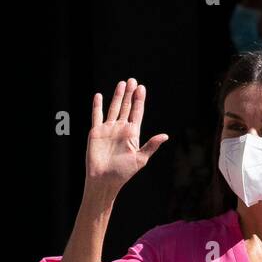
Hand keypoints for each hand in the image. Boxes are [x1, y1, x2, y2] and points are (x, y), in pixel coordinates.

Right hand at [86, 77, 168, 195]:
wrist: (103, 180)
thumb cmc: (123, 173)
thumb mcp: (140, 159)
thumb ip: (151, 146)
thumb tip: (165, 136)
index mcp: (132, 134)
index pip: (137, 113)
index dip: (139, 100)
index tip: (141, 88)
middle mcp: (121, 129)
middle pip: (126, 107)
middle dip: (130, 94)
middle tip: (133, 80)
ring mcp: (108, 129)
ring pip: (113, 108)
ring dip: (117, 96)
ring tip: (122, 83)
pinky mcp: (96, 132)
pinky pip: (96, 116)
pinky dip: (97, 106)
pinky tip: (99, 96)